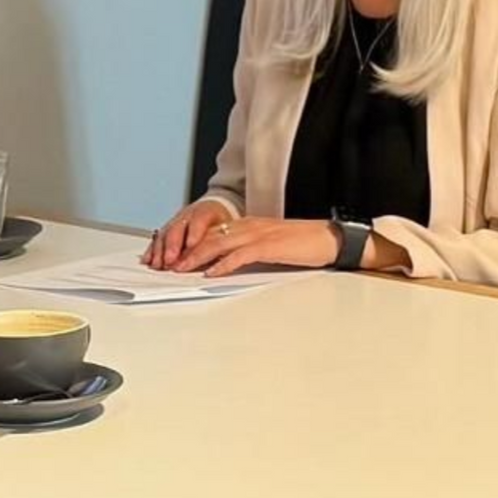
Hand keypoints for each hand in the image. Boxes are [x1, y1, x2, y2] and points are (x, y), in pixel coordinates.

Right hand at [141, 200, 234, 270]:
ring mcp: (176, 221)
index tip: (191, 245)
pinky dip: (152, 250)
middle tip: (170, 260)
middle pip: (177, 228)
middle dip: (172, 246)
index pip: (200, 220)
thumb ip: (221, 240)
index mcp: (206, 211)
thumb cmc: (221, 221)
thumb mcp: (228, 227)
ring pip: (165, 234)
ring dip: (160, 250)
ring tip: (158, 264)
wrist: (215, 207)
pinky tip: (148, 260)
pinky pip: (158, 239)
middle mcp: (188, 215)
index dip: (194, 233)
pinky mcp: (168, 229)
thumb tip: (220, 258)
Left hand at [170, 217, 343, 276]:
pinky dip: (223, 264)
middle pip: (209, 236)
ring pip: (219, 243)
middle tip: (169, 264)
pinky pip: (240, 254)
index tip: (176, 256)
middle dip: (186, 251)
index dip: (192, 244)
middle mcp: (249, 226)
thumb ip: (248, 249)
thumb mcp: (269, 244)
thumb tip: (227, 262)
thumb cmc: (302, 244)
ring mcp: (258, 234)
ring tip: (181, 268)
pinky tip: (211, 272)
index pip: (213, 232)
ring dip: (197, 257)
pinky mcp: (268, 246)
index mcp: (248, 224)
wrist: (328, 239)